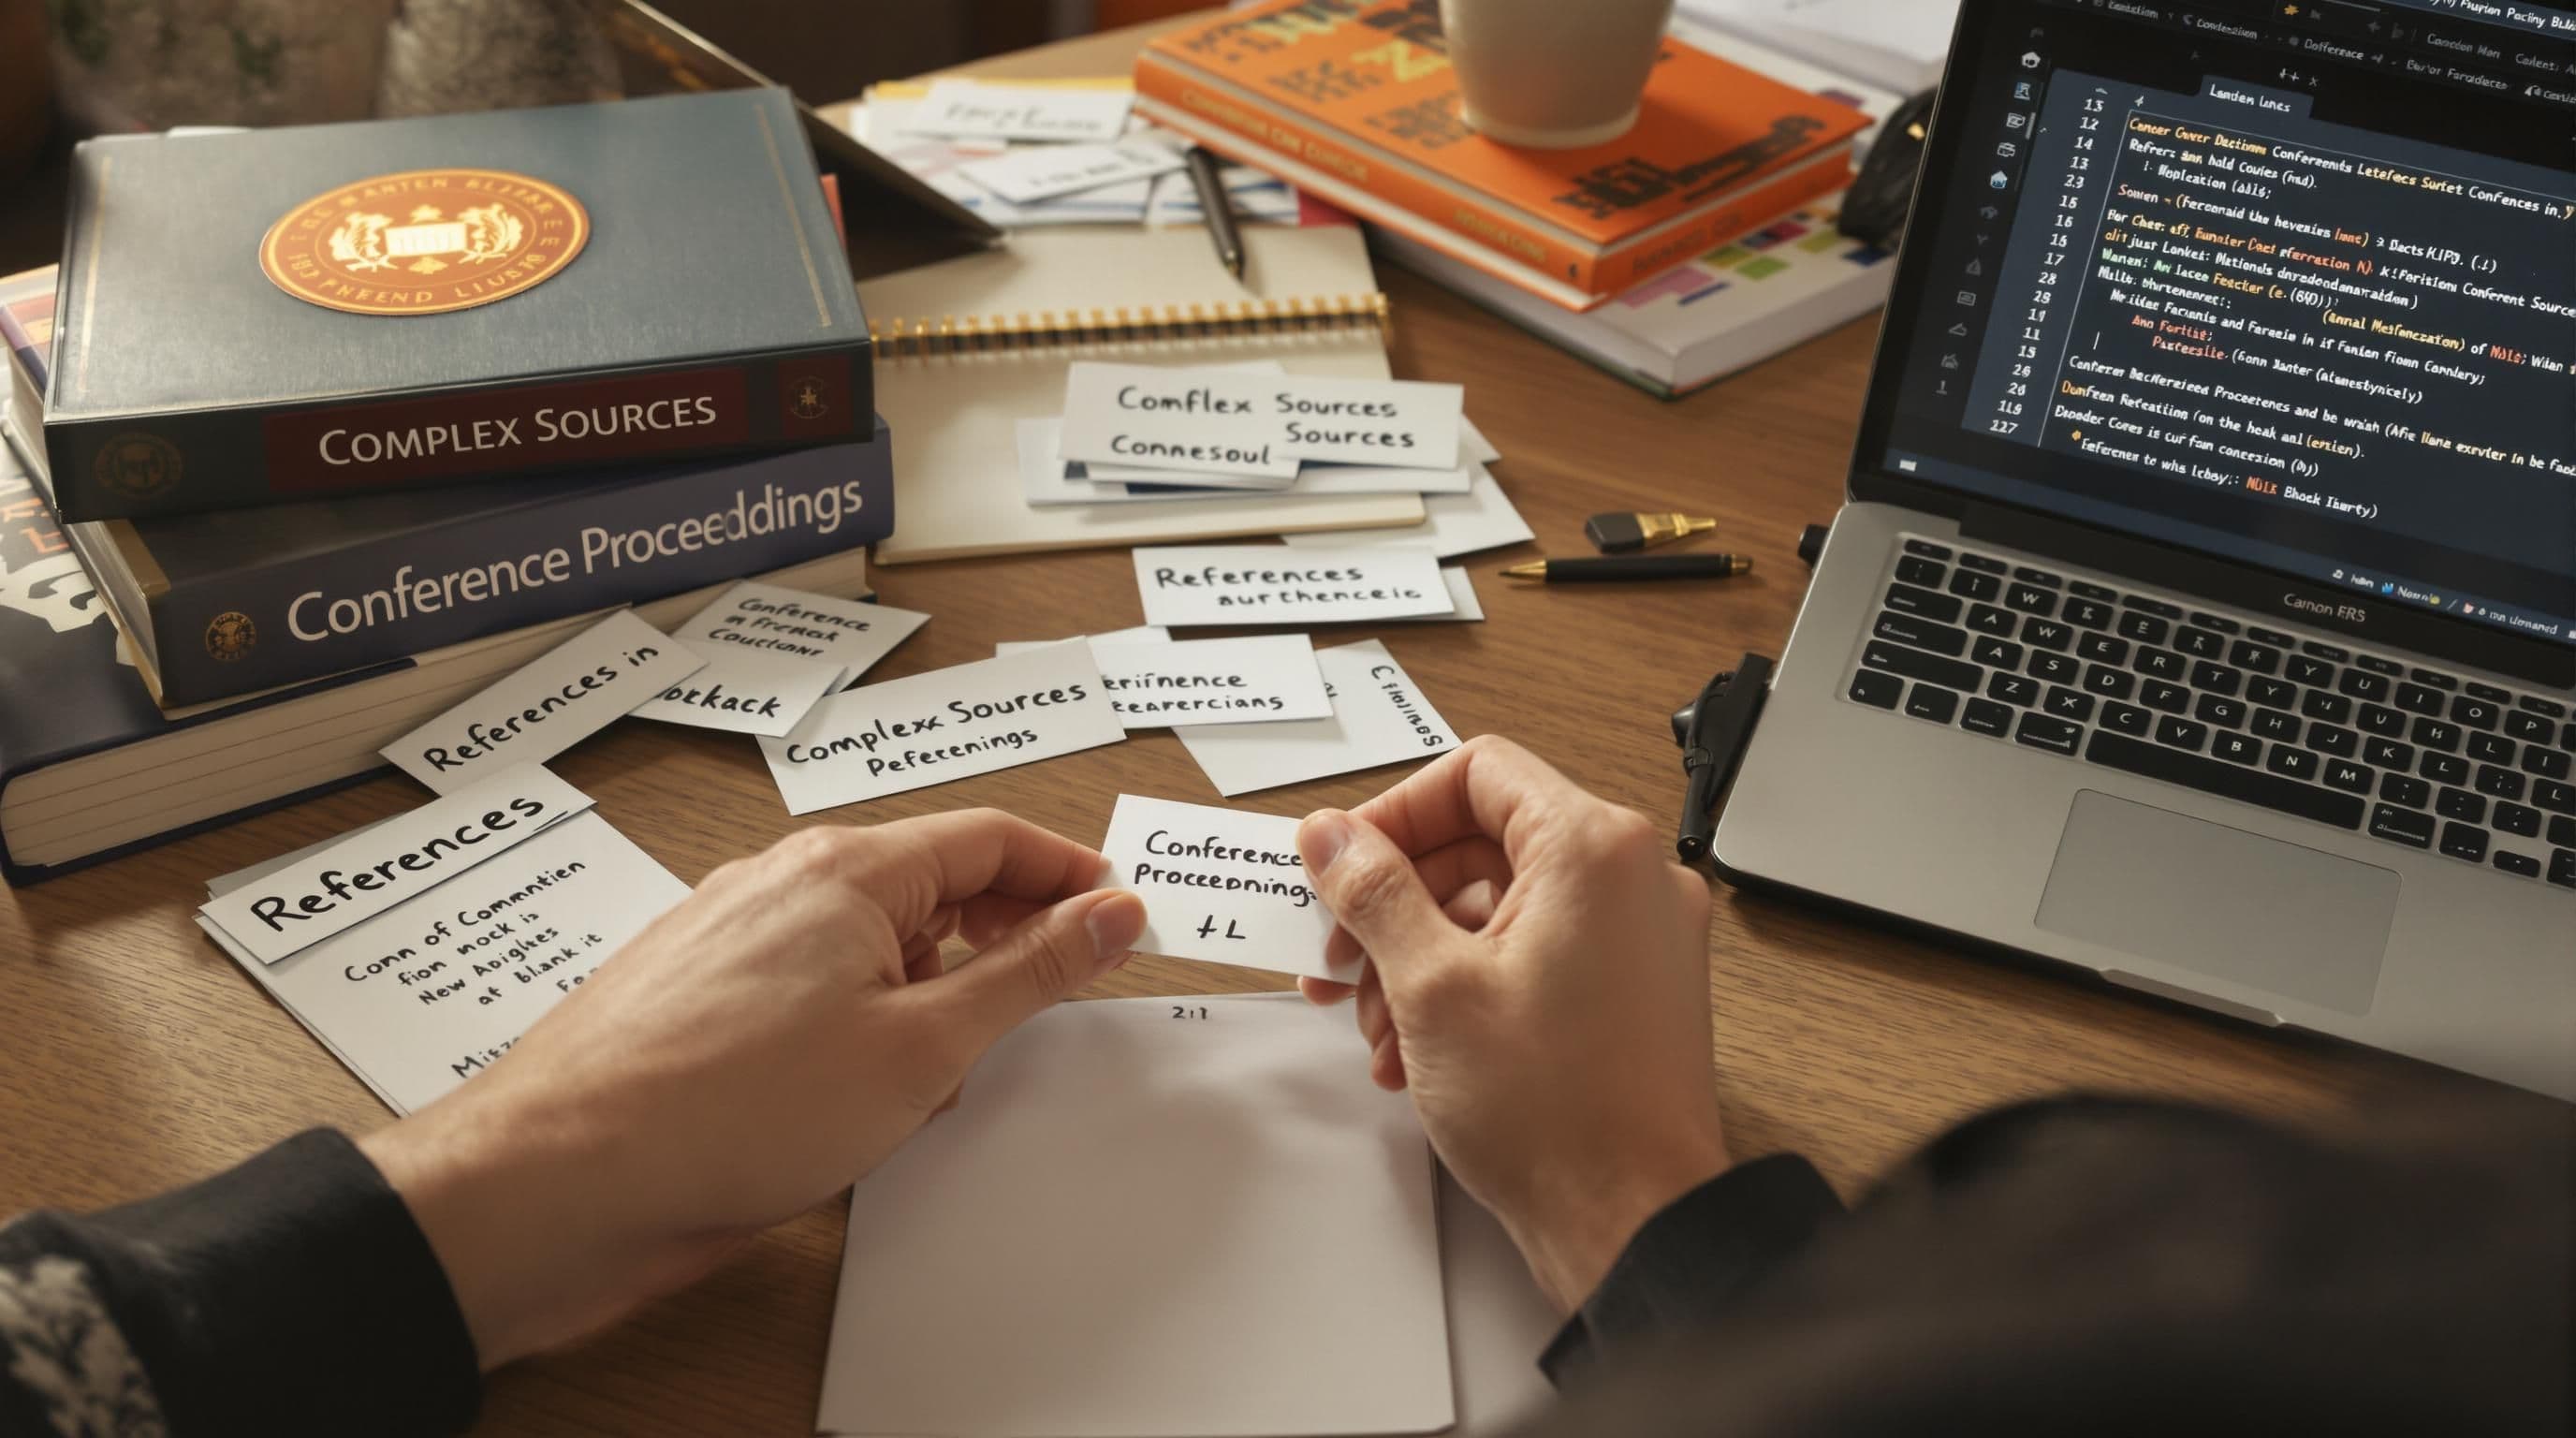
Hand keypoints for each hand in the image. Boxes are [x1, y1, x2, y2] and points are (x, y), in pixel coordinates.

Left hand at [359, 810, 1146, 1368]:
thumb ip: (1027, 973)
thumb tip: (1109, 912)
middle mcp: (783, 884)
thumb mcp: (921, 1045)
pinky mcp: (697, 999)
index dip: (1068, 878)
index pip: (990, 840)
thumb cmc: (726, 1108)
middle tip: (1052, 1001)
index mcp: (846, 869)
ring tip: (941, 1081)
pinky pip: (810, 994)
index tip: (1118, 921)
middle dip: (1001, 943)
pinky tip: (856, 1106)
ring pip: (868, 951)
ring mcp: (731, 939)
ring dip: (925, 1003)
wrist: (560, 1180)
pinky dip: (859, 1033)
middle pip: (930, 889)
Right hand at [1296, 737, 1728, 1312]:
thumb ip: (1374, 892)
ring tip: (1377, 1026)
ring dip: (1421, 959)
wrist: (1631, 1223)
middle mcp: (1633, 879)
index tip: (1343, 865)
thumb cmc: (1557, 1113)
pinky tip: (1417, 1052)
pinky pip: (1534, 956)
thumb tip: (1332, 837)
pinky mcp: (1634, 991)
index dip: (1395, 814)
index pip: (1478, 773)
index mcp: (1594, 849)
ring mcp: (1641, 938)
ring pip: (1501, 908)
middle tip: (1340, 958)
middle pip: (1484, 844)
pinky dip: (1469, 988)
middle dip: (1397, 905)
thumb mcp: (1431, 986)